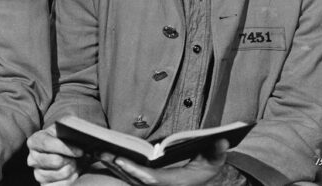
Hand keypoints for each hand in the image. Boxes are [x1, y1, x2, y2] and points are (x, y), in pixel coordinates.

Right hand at [27, 124, 83, 184]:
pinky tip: (74, 173)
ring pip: (61, 174)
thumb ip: (68, 133)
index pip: (47, 144)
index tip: (80, 151)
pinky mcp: (44, 185)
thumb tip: (82, 140)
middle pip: (55, 161)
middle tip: (79, 157)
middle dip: (71, 159)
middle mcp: (33, 158)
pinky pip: (61, 185)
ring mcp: (37, 174)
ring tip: (77, 164)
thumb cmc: (62, 140)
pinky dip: (71, 180)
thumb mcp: (62, 131)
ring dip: (73, 169)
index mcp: (34, 141)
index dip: (65, 148)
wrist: (60, 152)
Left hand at [110, 138, 228, 185]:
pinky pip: (129, 176)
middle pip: (135, 180)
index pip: (152, 180)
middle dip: (118, 167)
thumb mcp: (214, 160)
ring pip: (129, 179)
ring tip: (99, 151)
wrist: (201, 182)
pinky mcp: (146, 182)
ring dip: (114, 167)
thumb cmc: (207, 168)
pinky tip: (105, 155)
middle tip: (102, 153)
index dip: (136, 171)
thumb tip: (222, 140)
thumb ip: (217, 151)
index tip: (121, 160)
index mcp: (175, 183)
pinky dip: (117, 167)